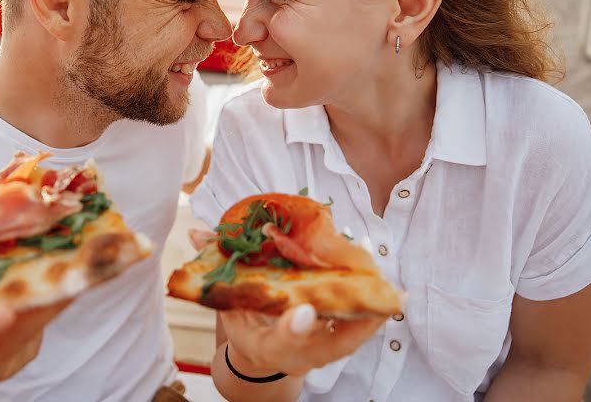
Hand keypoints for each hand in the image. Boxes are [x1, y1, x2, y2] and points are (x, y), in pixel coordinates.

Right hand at [188, 228, 384, 377]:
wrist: (260, 357)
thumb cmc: (245, 323)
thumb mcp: (226, 303)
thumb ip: (215, 269)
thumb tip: (198, 232)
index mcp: (264, 346)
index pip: (279, 343)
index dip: (291, 330)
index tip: (303, 312)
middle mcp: (296, 354)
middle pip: (327, 348)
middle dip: (352, 327)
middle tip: (374, 301)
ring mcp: (318, 352)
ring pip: (350, 340)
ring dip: (371, 316)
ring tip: (392, 293)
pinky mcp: (335, 343)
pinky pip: (357, 330)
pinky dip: (373, 311)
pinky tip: (390, 291)